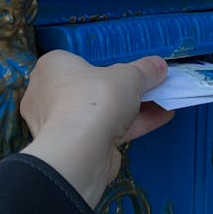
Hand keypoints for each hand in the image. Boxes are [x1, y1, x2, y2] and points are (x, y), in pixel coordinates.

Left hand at [20, 51, 173, 207]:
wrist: (81, 151)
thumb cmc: (94, 99)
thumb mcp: (128, 76)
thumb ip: (144, 70)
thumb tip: (158, 65)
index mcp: (52, 68)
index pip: (78, 62)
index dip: (106, 65)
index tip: (129, 70)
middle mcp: (50, 95)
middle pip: (93, 89)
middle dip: (124, 89)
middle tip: (149, 85)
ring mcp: (62, 124)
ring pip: (102, 112)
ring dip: (134, 108)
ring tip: (163, 100)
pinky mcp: (76, 146)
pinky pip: (107, 131)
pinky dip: (133, 125)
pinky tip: (159, 117)